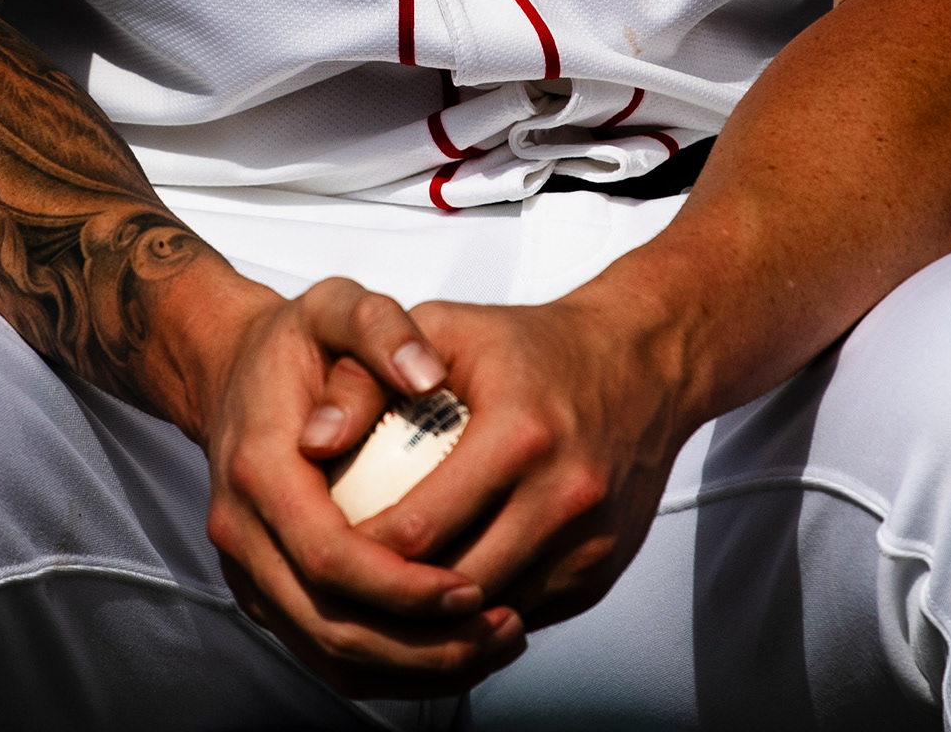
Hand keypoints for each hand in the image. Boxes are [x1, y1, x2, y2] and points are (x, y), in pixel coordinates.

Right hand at [200, 277, 527, 695]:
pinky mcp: (267, 592)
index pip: (328, 557)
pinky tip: (455, 651)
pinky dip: (391, 666)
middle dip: (418, 643)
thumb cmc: (293, 342)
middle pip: (328, 624)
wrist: (229, 370)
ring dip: (412, 667)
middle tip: (501, 627)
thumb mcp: (335, 306)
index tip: (471, 585)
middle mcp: (243, 533)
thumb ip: (380, 327)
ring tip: (493, 644)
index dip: (401, 585)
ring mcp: (250, 571)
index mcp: (259, 471)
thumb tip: (426, 372)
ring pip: (327, 652)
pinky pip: (326, 651)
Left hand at [326, 290, 703, 630]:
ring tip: (381, 604)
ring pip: (490, 612)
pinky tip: (441, 596)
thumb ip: (365, 377)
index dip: (358, 553)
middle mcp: (563, 494)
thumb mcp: (442, 330)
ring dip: (434, 620)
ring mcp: (590, 540)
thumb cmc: (530, 347)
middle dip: (389, 600)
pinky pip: (526, 613)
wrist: (641, 364)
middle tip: (340, 591)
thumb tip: (308, 440)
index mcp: (519, 434)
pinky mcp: (602, 569)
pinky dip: (480, 613)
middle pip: (453, 584)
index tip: (321, 550)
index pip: (419, 528)